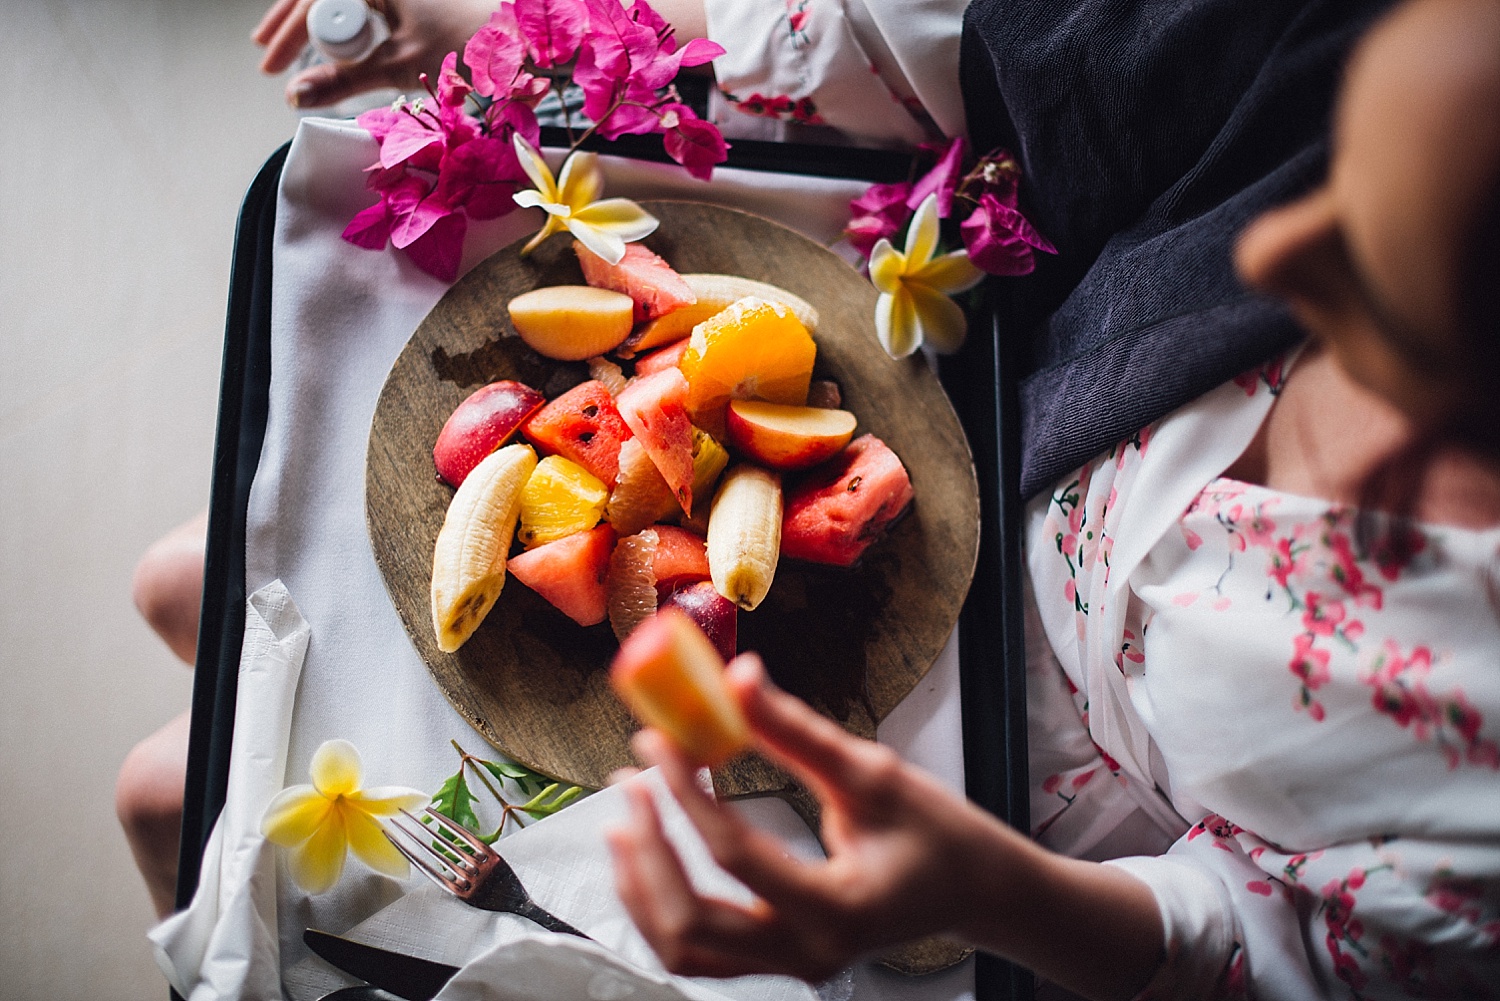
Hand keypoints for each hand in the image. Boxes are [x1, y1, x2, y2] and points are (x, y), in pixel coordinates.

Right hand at [252, 0, 496, 108]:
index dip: (287, 32)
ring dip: (311, 19)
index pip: (312, 0)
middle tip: (268, 54)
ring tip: (286, 48)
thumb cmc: (462, 46)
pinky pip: (360, 0)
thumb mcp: (396, 66)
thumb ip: (342, 80)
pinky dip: (341, 19)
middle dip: (291, 21)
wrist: (515, 40)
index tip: (271, 65)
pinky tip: (327, 39)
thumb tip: (296, 96)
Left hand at [606, 653, 1024, 980]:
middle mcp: (809, 952)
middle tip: (632, 780)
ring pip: (683, 948)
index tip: (657, 740)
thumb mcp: (872, 773)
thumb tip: (738, 676)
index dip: (685, 790)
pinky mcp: (780, 959)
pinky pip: (699, 946)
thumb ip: (795, 729)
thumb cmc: (937, 831)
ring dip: (643, 884)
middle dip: (649, 849)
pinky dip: (662, 902)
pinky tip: (648, 853)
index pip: (735, 853)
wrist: (974, 890)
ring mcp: (792, 965)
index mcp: (838, 909)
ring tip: (625, 817)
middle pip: (691, 923)